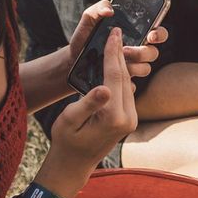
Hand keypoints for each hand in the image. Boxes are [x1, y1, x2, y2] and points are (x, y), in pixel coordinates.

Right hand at [50, 29, 137, 179]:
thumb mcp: (70, 119)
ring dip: (121, 64)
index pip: (115, 77)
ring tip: (114, 44)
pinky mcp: (129, 120)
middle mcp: (128, 118)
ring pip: (127, 84)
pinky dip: (120, 77)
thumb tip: (105, 88)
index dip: (113, 53)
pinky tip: (113, 65)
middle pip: (125, 78)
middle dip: (119, 54)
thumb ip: (88, 102)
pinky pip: (126, 93)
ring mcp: (131, 120)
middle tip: (115, 32)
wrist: (73, 164)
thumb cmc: (66, 141)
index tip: (113, 34)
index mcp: (114, 117)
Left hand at [67, 1, 167, 84]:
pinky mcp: (124, 82)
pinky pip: (132, 86)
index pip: (157, 33)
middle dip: (143, 52)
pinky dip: (124, 83)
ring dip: (134, 66)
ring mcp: (131, 67)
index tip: (150, 35)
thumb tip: (110, 10)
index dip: (159, 34)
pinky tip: (112, 80)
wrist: (72, 61)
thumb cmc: (83, 38)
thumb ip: (98, 9)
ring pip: (145, 69)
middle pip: (153, 53)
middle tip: (126, 51)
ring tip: (117, 63)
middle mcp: (137, 51)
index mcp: (134, 34)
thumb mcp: (88, 21)